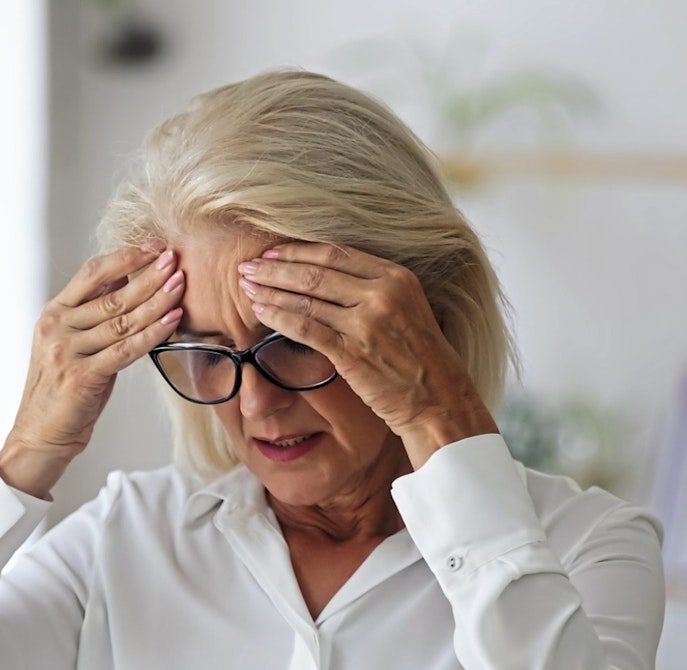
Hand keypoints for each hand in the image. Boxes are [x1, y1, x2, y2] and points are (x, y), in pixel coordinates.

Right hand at [0, 246, 184, 496]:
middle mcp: (57, 327)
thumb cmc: (63, 391)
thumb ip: (96, 316)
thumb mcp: (74, 344)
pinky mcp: (81, 376)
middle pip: (112, 294)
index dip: (125, 257)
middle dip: (148, 276)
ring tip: (180, 285)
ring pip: (122, 320)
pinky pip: (125, 349)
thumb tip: (128, 281)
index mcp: (54, 314)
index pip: (91, 273)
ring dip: (156, 300)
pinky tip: (173, 319)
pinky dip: (153, 333)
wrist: (40, 435)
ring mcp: (67, 351)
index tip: (154, 247)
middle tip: (175, 260)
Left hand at [237, 243, 497, 467]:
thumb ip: (373, 291)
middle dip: (275, 268)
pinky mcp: (354, 353)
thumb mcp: (406, 311)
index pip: (335, 254)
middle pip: (315, 272)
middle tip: (247, 266)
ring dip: (270, 290)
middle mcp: (383, 294)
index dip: (298, 251)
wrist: (440, 401)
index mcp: (397, 277)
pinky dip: (278, 317)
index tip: (272, 252)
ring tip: (246, 286)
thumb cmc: (420, 360)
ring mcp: (368, 323)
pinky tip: (260, 312)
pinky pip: (305, 328)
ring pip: (306, 298)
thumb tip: (325, 279)